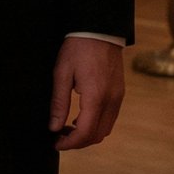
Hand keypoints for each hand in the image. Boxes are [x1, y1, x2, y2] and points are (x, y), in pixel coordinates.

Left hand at [50, 36, 124, 150]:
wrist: (99, 30)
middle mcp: (111, 101)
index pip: (86, 132)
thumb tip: (54, 127)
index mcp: (96, 97)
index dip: (70, 143)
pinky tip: (80, 118)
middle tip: (59, 137)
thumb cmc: (77, 49)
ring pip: (106, 129)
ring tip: (67, 128)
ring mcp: (118, 97)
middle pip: (98, 135)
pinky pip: (110, 118)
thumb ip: (59, 102)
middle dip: (78, 142)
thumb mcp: (61, 73)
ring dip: (88, 134)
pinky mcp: (120, 93)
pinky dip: (96, 124)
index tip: (56, 144)